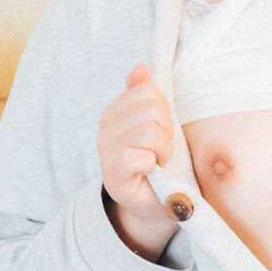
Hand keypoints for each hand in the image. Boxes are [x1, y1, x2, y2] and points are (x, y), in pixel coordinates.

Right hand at [97, 63, 176, 233]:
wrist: (157, 202)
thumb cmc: (160, 161)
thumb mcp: (158, 123)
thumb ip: (146, 95)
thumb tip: (141, 68)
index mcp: (114, 112)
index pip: (147, 90)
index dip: (164, 109)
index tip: (163, 129)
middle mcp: (104, 130)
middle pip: (151, 110)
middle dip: (167, 131)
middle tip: (162, 149)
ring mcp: (106, 153)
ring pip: (149, 132)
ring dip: (164, 149)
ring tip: (159, 160)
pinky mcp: (113, 176)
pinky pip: (140, 157)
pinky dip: (154, 164)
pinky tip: (151, 171)